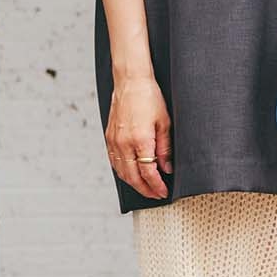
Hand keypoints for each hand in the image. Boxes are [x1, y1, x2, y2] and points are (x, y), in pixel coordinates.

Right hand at [106, 76, 172, 197]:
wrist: (130, 81)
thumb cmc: (149, 97)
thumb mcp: (165, 123)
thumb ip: (165, 148)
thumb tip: (167, 168)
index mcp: (140, 140)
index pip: (148, 173)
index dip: (157, 185)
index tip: (164, 192)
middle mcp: (124, 143)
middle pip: (133, 177)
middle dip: (146, 190)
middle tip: (156, 195)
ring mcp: (114, 141)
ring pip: (121, 172)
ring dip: (133, 184)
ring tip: (145, 188)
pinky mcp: (109, 137)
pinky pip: (114, 162)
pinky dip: (123, 172)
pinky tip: (131, 174)